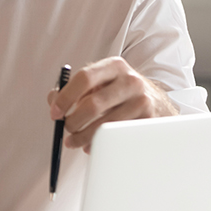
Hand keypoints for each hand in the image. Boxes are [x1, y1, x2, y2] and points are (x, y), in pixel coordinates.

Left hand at [46, 57, 177, 151]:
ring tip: (74, 141)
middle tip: (65, 129)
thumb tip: (53, 102)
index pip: (84, 78)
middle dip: (73, 121)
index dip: (65, 97)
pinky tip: (94, 144)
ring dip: (83, 137)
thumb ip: (73, 89)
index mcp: (114, 66)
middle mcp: (130, 80)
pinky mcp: (148, 121)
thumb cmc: (118, 93)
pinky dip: (100, 144)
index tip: (55, 113)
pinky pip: (117, 137)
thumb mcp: (99, 83)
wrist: (157, 103)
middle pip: (93, 104)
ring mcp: (142, 101)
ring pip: (104, 126)